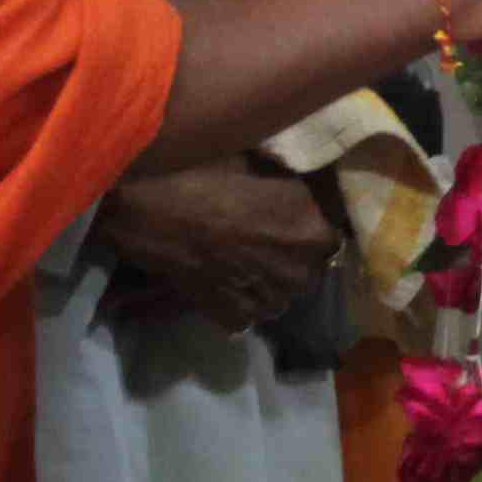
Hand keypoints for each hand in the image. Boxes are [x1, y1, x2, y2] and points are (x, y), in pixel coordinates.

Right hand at [95, 160, 338, 332]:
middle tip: (261, 241)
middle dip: (292, 258)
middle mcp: (299, 268)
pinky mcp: (236, 318)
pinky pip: (250, 314)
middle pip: (310, 269)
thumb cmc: (200, 176)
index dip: (310, 226)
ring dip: (268, 283)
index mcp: (310, 227)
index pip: (332, 235)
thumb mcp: (254, 163)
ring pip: (281, 295)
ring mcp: (268, 299)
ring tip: (239, 263)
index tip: (292, 220)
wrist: (148, 213)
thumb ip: (284, 182)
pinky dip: (240, 302)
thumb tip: (296, 182)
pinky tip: (220, 281)